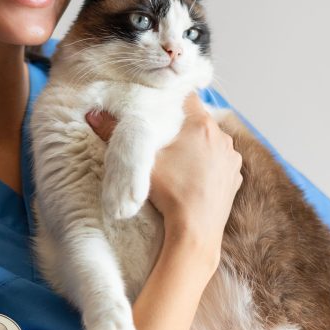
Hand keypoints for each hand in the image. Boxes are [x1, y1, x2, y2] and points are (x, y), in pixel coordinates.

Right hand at [85, 92, 242, 265]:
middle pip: (198, 121)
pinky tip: (193, 178)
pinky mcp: (236, 176)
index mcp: (200, 124)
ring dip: (197, 147)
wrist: (196, 231)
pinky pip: (220, 161)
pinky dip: (209, 166)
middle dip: (182, 128)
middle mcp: (222, 136)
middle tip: (164, 144)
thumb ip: (116, 134)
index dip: (170, 102)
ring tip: (179, 165)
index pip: (186, 98)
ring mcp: (232, 157)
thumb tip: (93, 115)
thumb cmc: (170, 194)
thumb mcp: (141, 162)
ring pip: (211, 142)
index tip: (159, 113)